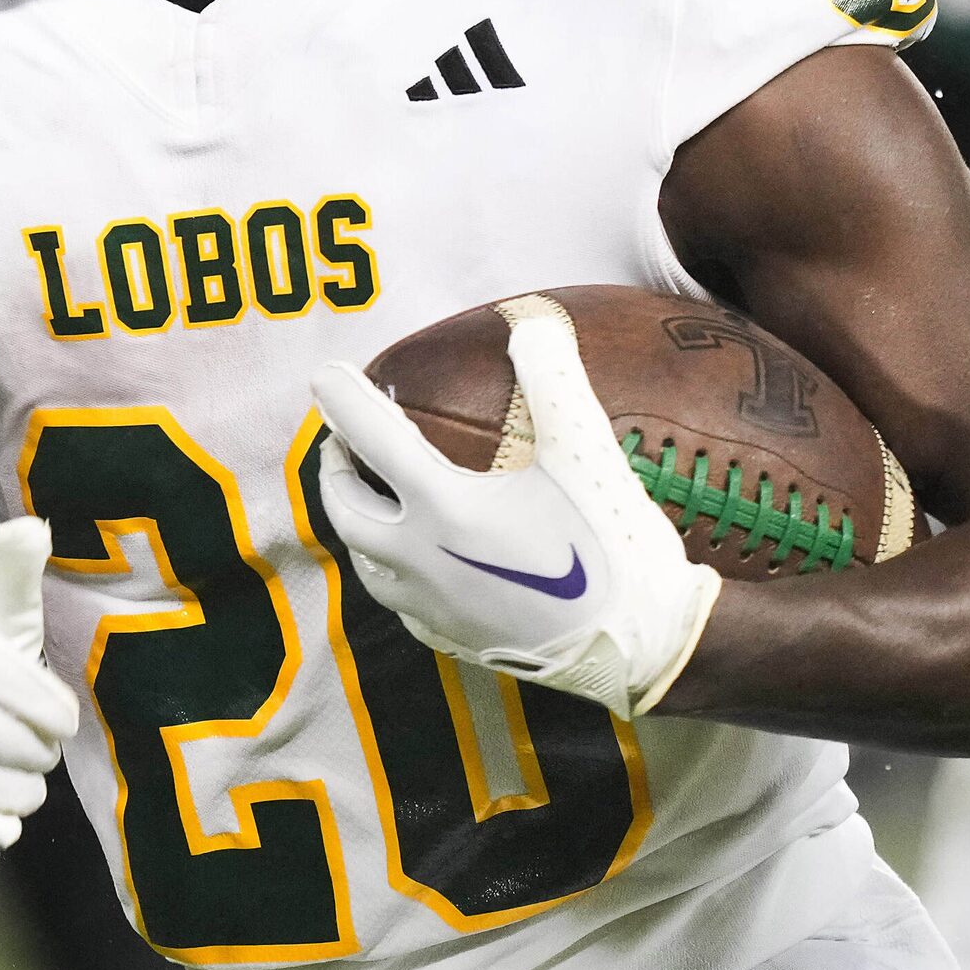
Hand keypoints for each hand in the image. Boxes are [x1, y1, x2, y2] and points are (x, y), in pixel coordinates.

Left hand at [313, 295, 720, 718]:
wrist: (643, 646)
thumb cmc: (613, 545)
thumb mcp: (588, 452)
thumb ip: (554, 380)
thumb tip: (530, 324)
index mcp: (443, 509)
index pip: (371, 439)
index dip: (342, 399)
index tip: (327, 375)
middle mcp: (421, 562)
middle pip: (347, 509)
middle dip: (337, 468)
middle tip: (344, 441)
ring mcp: (433, 608)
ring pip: (365, 563)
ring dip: (358, 521)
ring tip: (374, 495)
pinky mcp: (452, 640)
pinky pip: (400, 600)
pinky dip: (392, 567)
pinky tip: (418, 558)